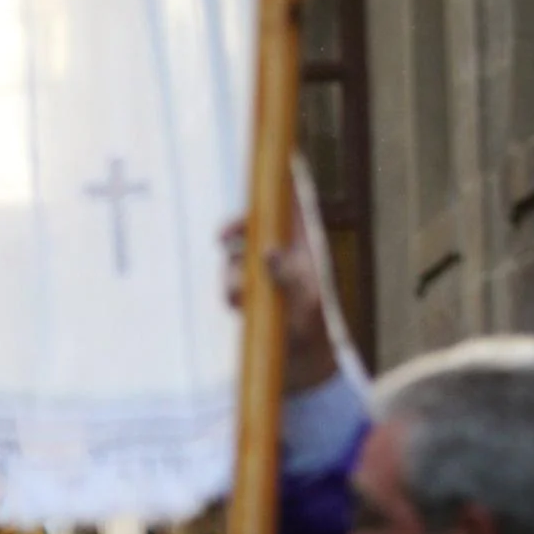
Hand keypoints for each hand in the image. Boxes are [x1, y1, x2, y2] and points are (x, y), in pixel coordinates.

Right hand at [221, 181, 336, 394]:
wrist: (301, 370)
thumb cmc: (311, 334)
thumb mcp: (305, 305)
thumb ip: (288, 277)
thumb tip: (269, 251)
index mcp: (304, 250)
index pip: (293, 206)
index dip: (283, 182)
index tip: (271, 162)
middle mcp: (283, 258)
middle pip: (256, 226)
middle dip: (237, 227)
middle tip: (222, 238)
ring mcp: (264, 277)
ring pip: (238, 256)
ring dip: (232, 271)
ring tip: (240, 298)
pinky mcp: (250, 297)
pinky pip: (230, 282)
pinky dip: (229, 291)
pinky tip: (238, 308)